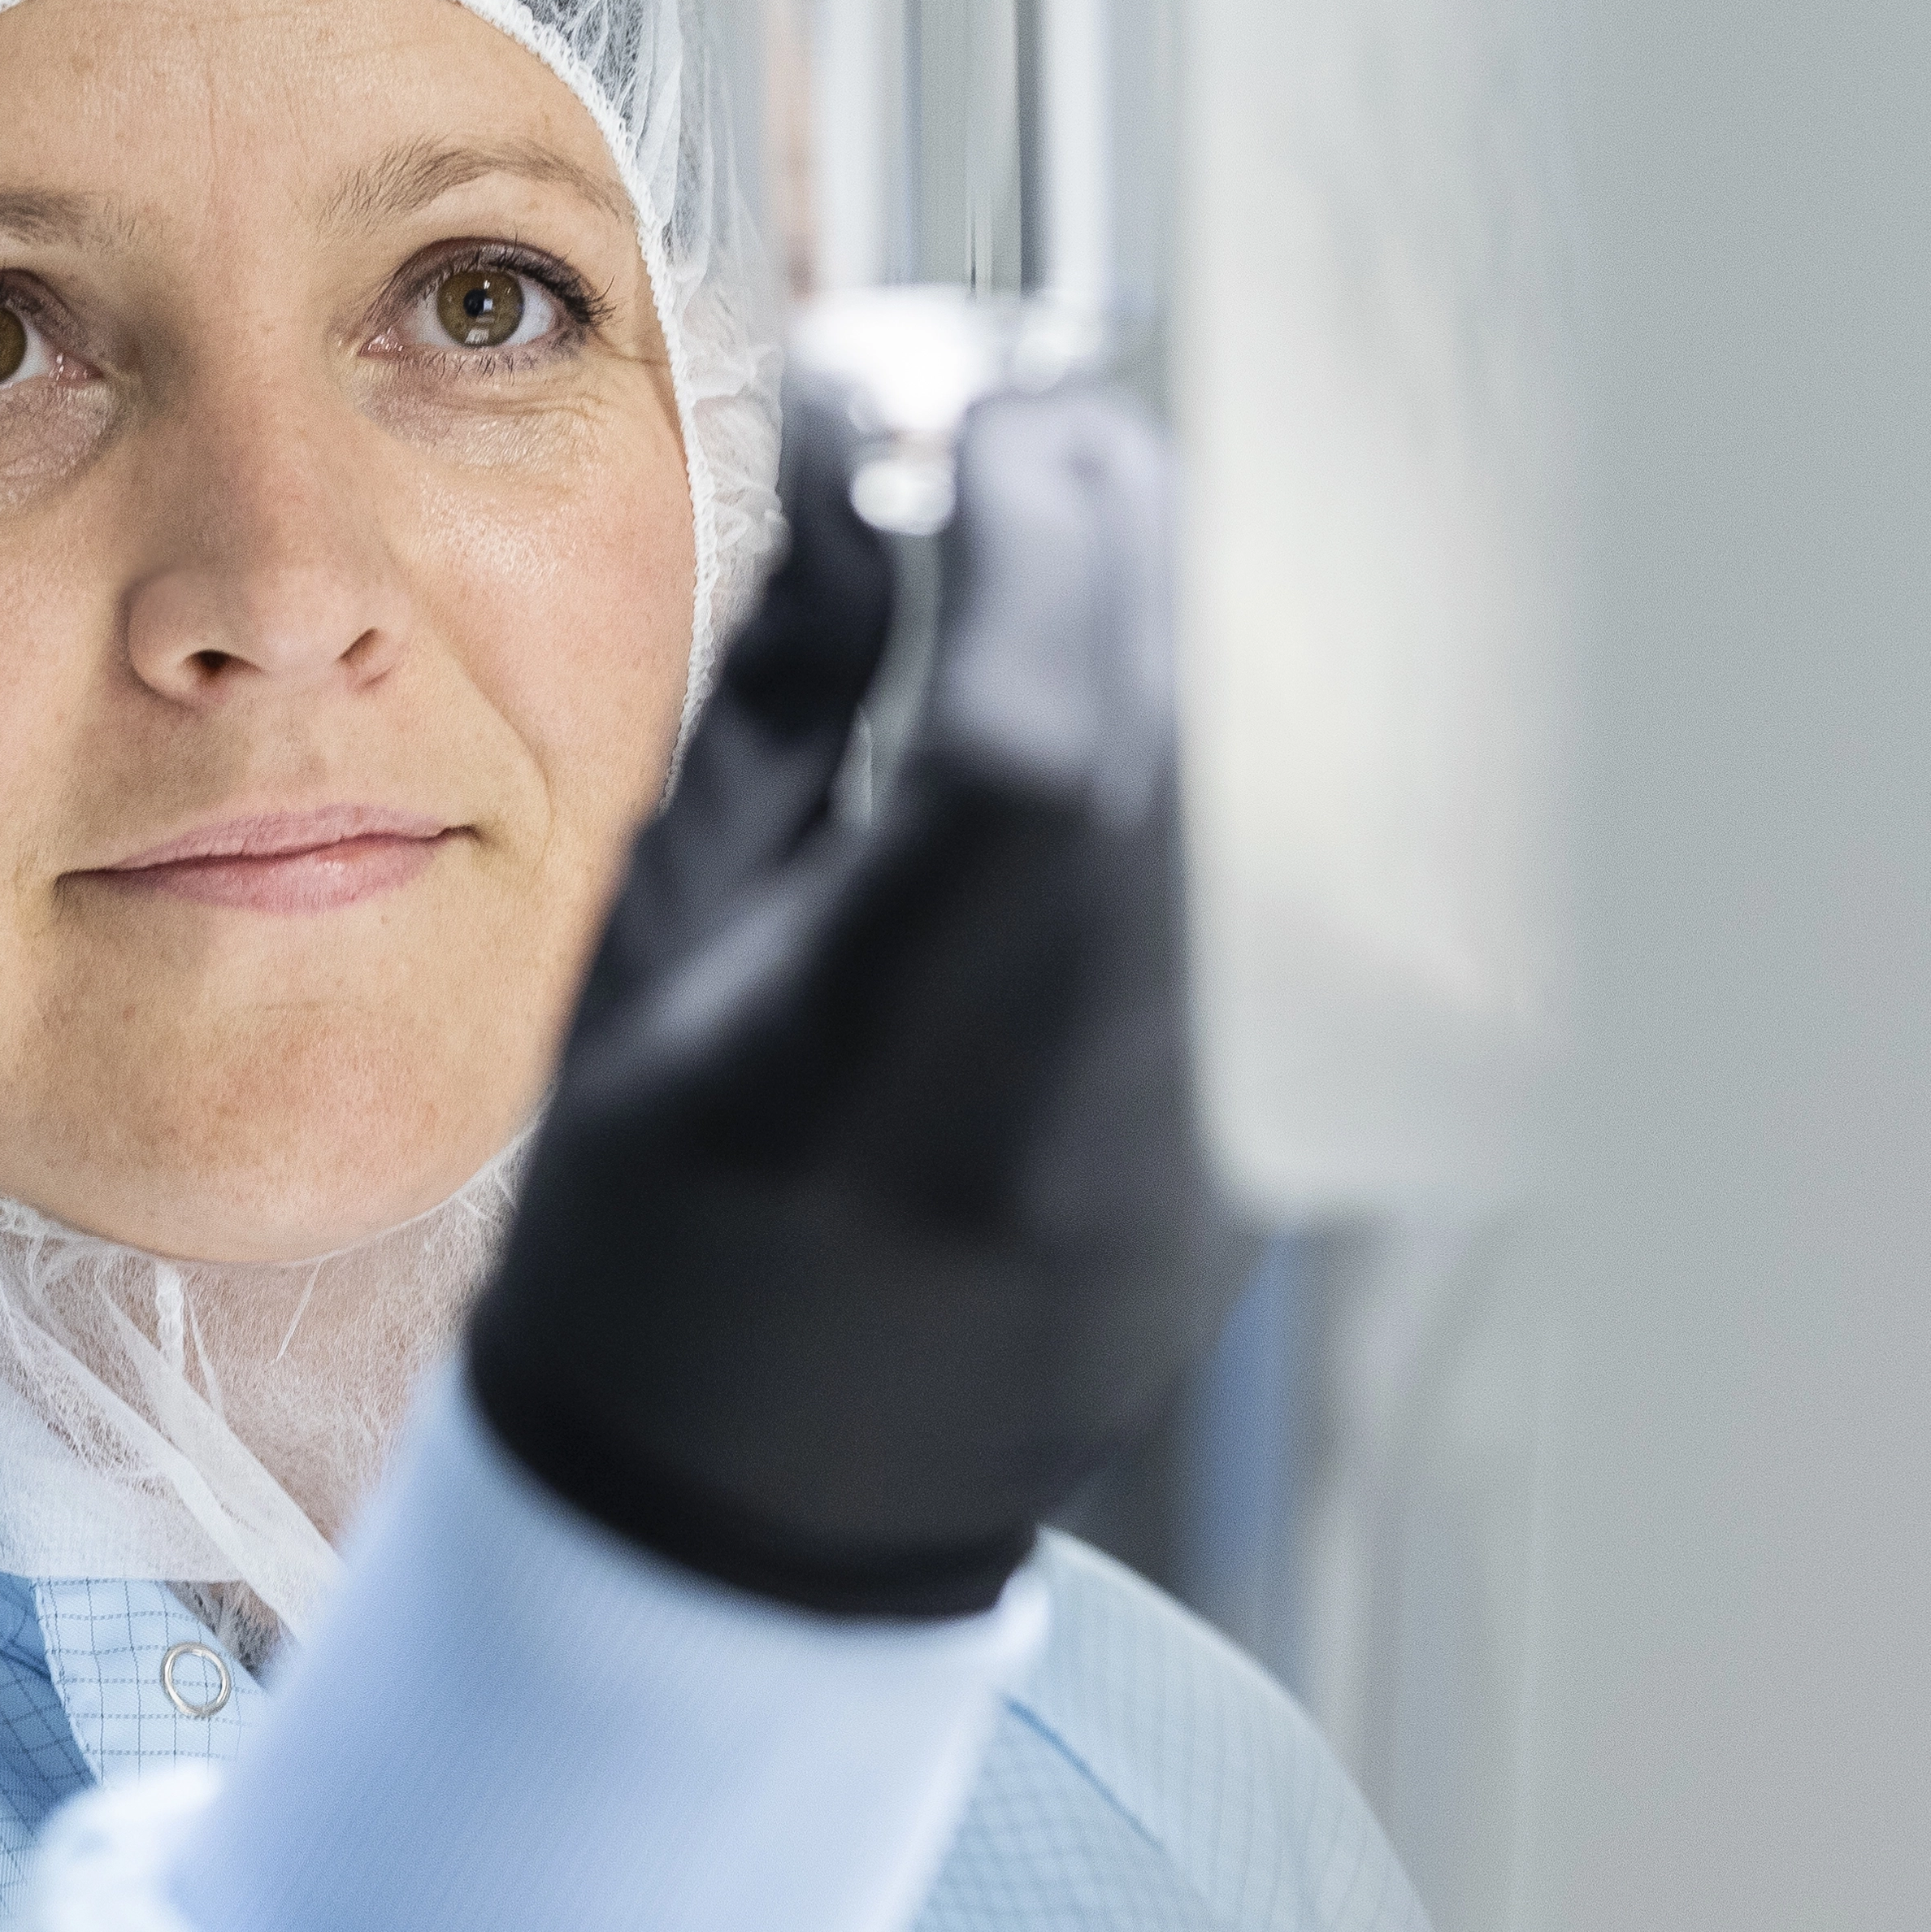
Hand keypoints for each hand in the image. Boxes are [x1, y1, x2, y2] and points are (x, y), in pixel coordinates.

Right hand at [466, 381, 1205, 1617]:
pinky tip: (1122, 695)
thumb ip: (792, 692)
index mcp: (871, 1082)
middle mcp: (1077, 1119)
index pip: (1037, 749)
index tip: (959, 412)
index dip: (1022, 534)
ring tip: (1068, 543)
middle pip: (1192, 739)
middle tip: (1020, 435)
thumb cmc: (649, 1232)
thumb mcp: (648, 952)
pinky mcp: (1265, 1147)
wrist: (747, 1519)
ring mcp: (1200, 1146)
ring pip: (1268, 795)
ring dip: (1181, 624)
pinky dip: (1214, 750)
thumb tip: (872, 452)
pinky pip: (1282, 885)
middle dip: (1121, 528)